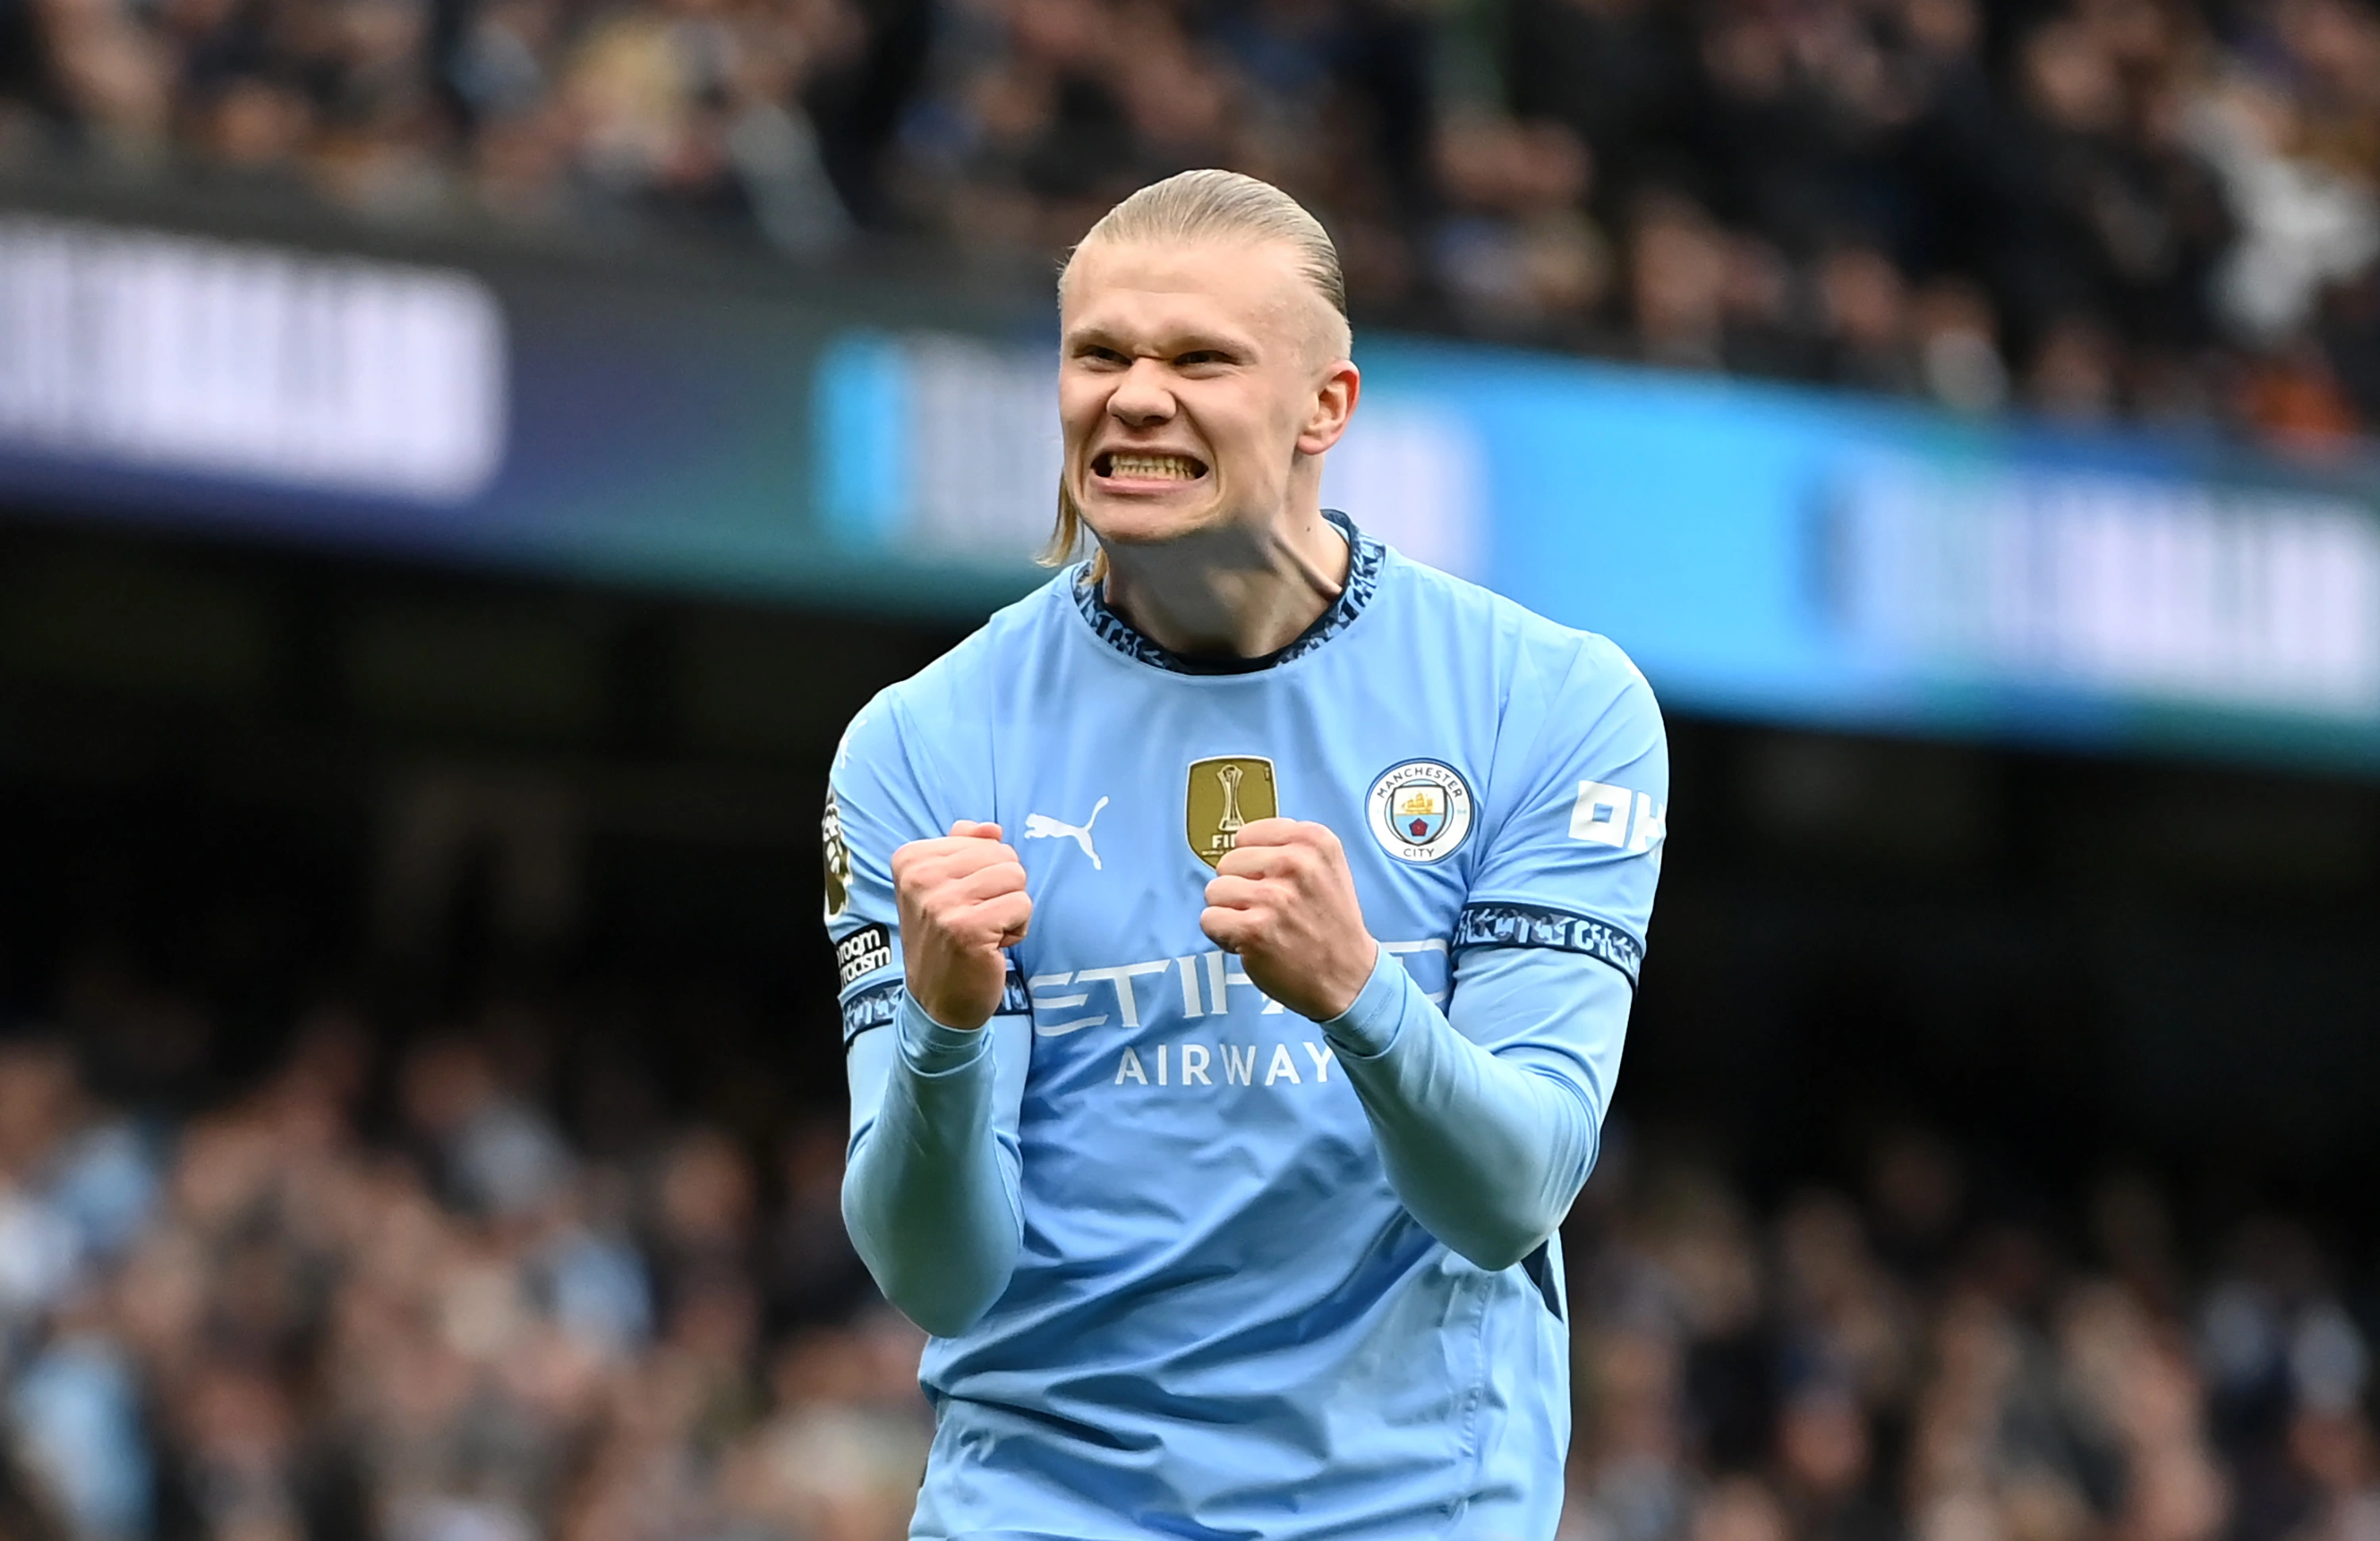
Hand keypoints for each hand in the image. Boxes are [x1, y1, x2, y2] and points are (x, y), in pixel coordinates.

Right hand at [892, 821, 1031, 1030]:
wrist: (937, 1001)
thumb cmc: (946, 940)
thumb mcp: (943, 887)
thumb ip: (964, 848)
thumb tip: (992, 828)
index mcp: (910, 859)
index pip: (983, 840)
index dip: (985, 873)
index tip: (962, 903)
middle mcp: (920, 877)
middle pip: (1003, 855)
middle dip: (1003, 890)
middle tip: (976, 919)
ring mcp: (941, 903)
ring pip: (1016, 877)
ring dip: (1011, 909)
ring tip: (984, 931)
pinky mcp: (968, 928)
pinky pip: (1022, 905)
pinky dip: (1017, 929)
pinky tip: (992, 947)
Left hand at [1200, 818, 1377, 1020]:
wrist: (1349, 977)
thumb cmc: (1331, 923)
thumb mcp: (1327, 868)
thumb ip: (1288, 848)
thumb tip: (1239, 845)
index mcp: (1314, 841)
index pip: (1247, 836)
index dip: (1253, 864)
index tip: (1274, 882)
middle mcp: (1295, 863)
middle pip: (1228, 863)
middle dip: (1241, 887)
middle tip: (1269, 910)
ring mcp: (1273, 897)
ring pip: (1215, 891)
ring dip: (1230, 912)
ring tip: (1260, 926)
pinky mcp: (1254, 930)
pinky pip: (1209, 919)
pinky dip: (1223, 936)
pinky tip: (1250, 943)